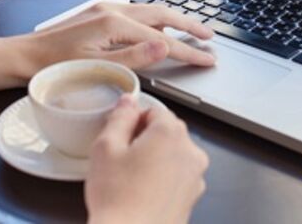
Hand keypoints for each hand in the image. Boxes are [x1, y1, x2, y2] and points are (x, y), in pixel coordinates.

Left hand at [16, 3, 215, 78]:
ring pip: (150, 11)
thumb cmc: (54, 66)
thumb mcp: (97, 67)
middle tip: (209, 37)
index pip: (163, 38)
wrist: (22, 56)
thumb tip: (165, 45)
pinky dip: (155, 20)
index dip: (188, 50)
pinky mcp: (100, 14)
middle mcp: (112, 10)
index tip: (207, 58)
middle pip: (162, 14)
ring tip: (192, 31)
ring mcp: (105, 9)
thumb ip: (135, 57)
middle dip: (189, 24)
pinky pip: (137, 13)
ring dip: (174, 20)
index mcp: (114, 23)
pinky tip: (159, 29)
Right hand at [86, 95, 208, 223]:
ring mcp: (195, 176)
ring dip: (155, 160)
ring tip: (130, 180)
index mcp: (171, 132)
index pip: (154, 110)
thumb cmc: (118, 200)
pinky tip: (142, 194)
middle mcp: (190, 151)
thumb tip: (128, 102)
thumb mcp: (106, 148)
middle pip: (166, 132)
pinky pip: (176, 178)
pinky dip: (162, 180)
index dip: (133, 122)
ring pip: (172, 156)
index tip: (120, 137)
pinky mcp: (192, 197)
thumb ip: (119, 117)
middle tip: (121, 160)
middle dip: (145, 140)